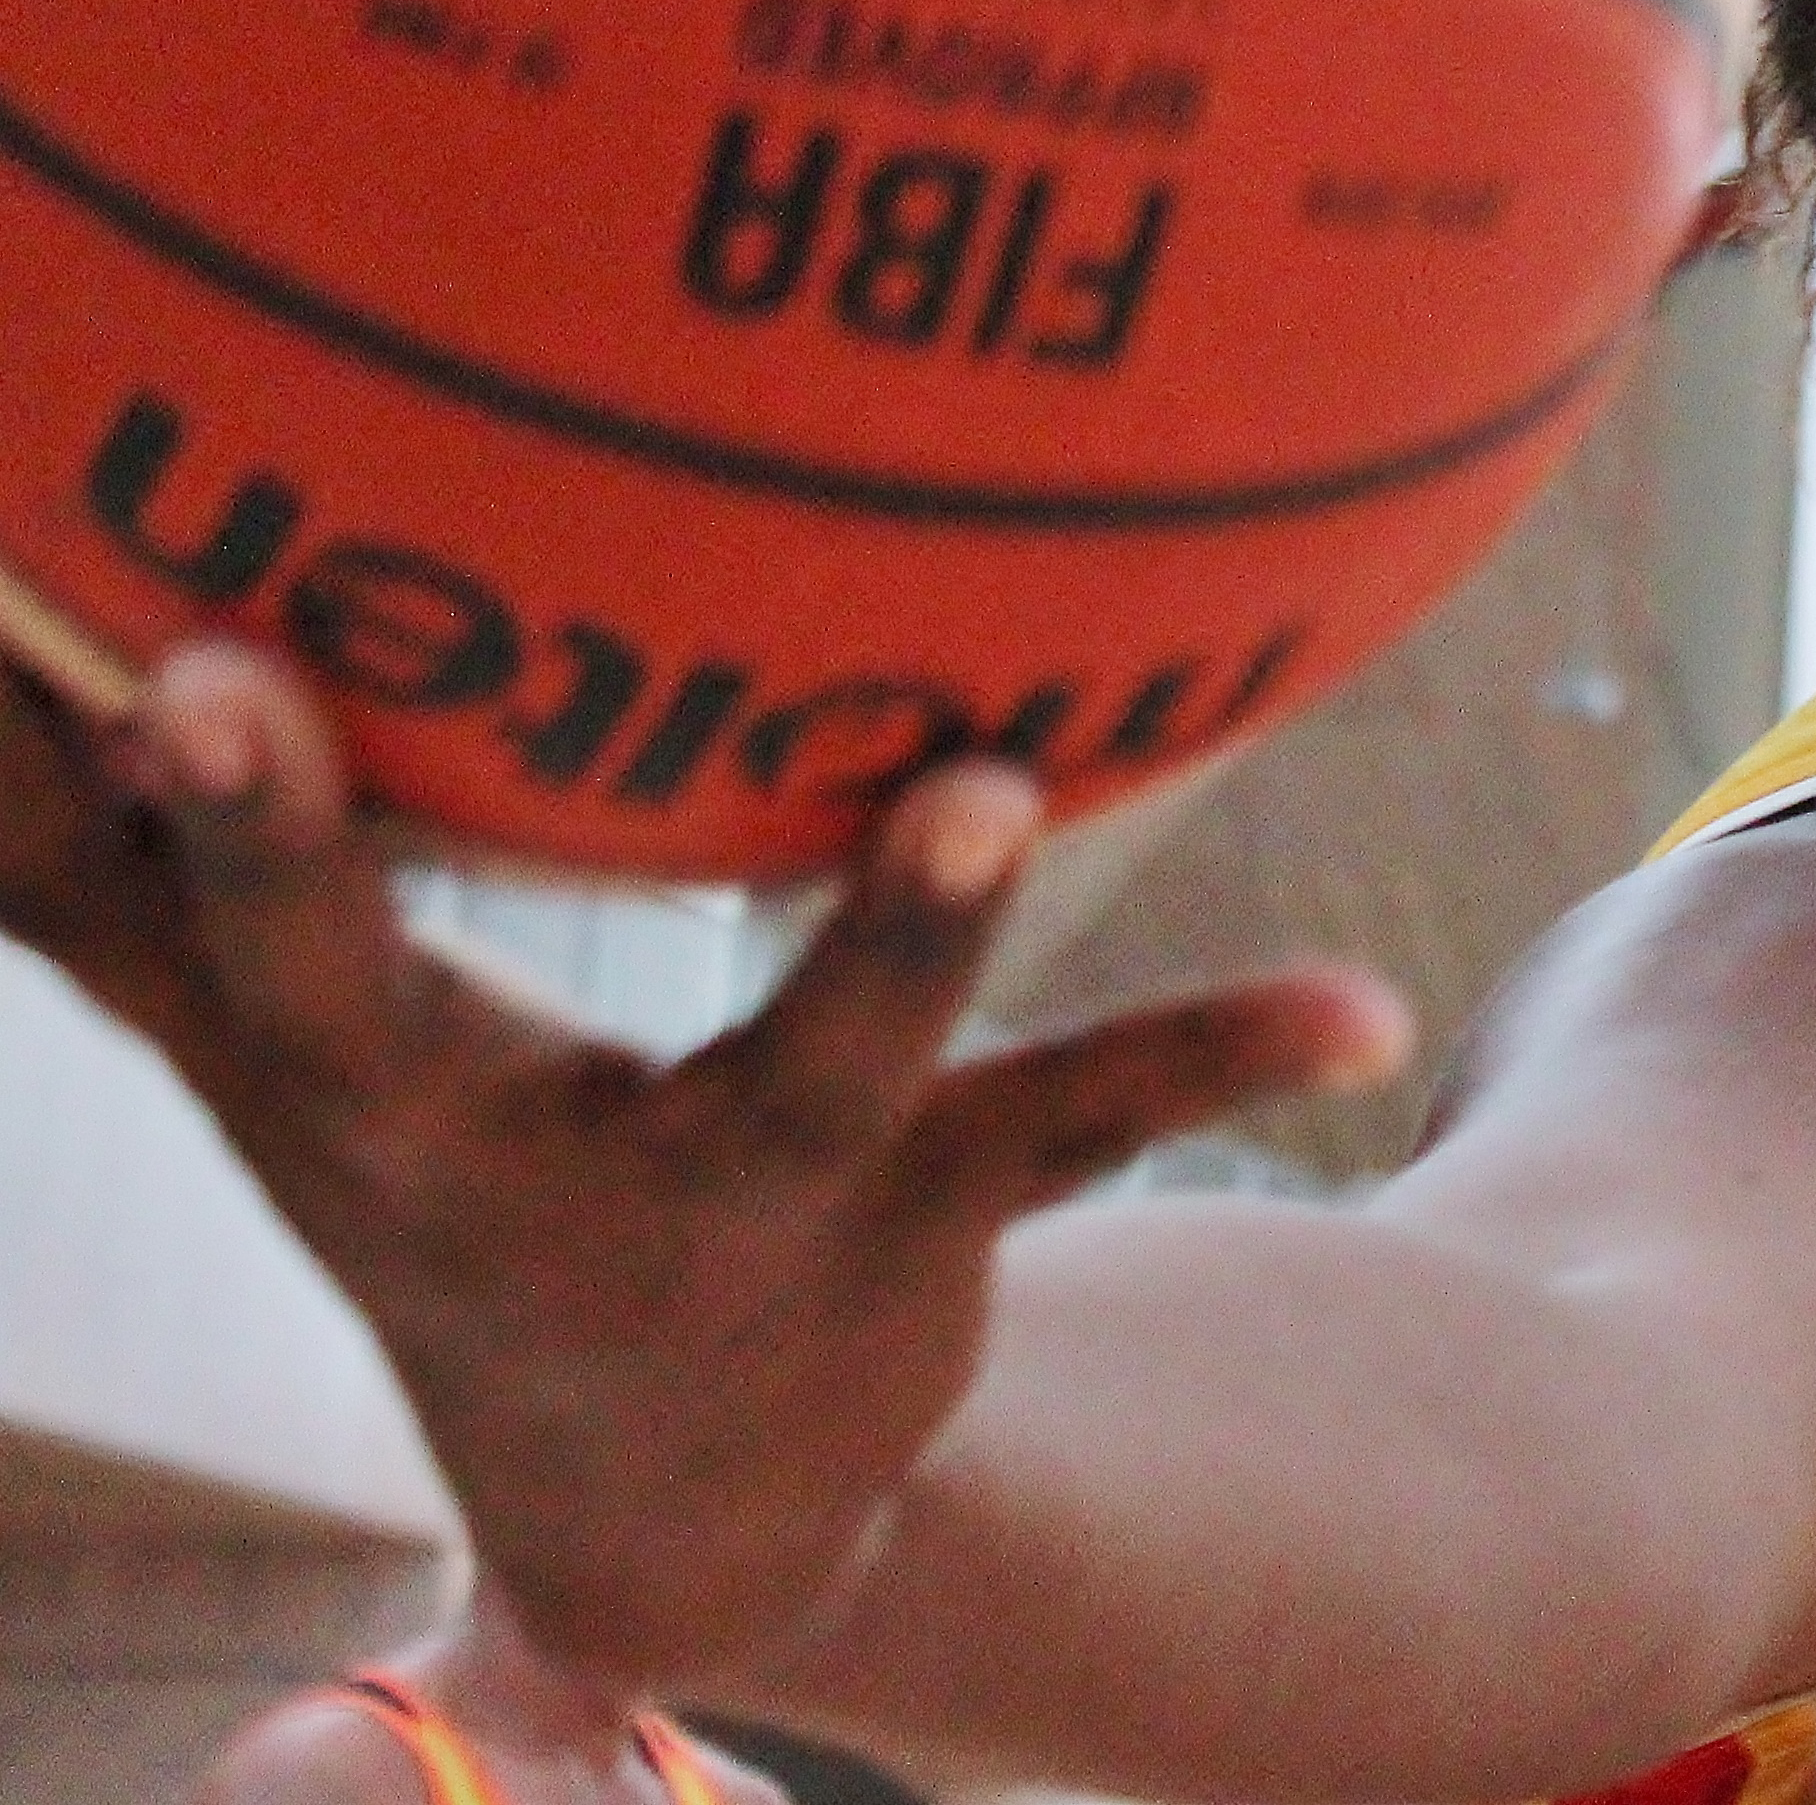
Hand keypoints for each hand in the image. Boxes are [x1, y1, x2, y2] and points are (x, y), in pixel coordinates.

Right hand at [0, 643, 1407, 1684]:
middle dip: (270, 857)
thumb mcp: (249, 1043)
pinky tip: (1366, 1006)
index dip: (53, 790)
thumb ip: (95, 861)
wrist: (663, 1501)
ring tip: (975, 786)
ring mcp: (711, 1200)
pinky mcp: (912, 1217)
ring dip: (882, 934)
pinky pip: (1074, 1124)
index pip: (125, 919)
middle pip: (337, 1001)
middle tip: (202, 678)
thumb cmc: (440, 1176)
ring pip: (791, 1060)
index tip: (29, 629)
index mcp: (305, 1073)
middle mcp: (470, 1150)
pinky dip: (1213, 1056)